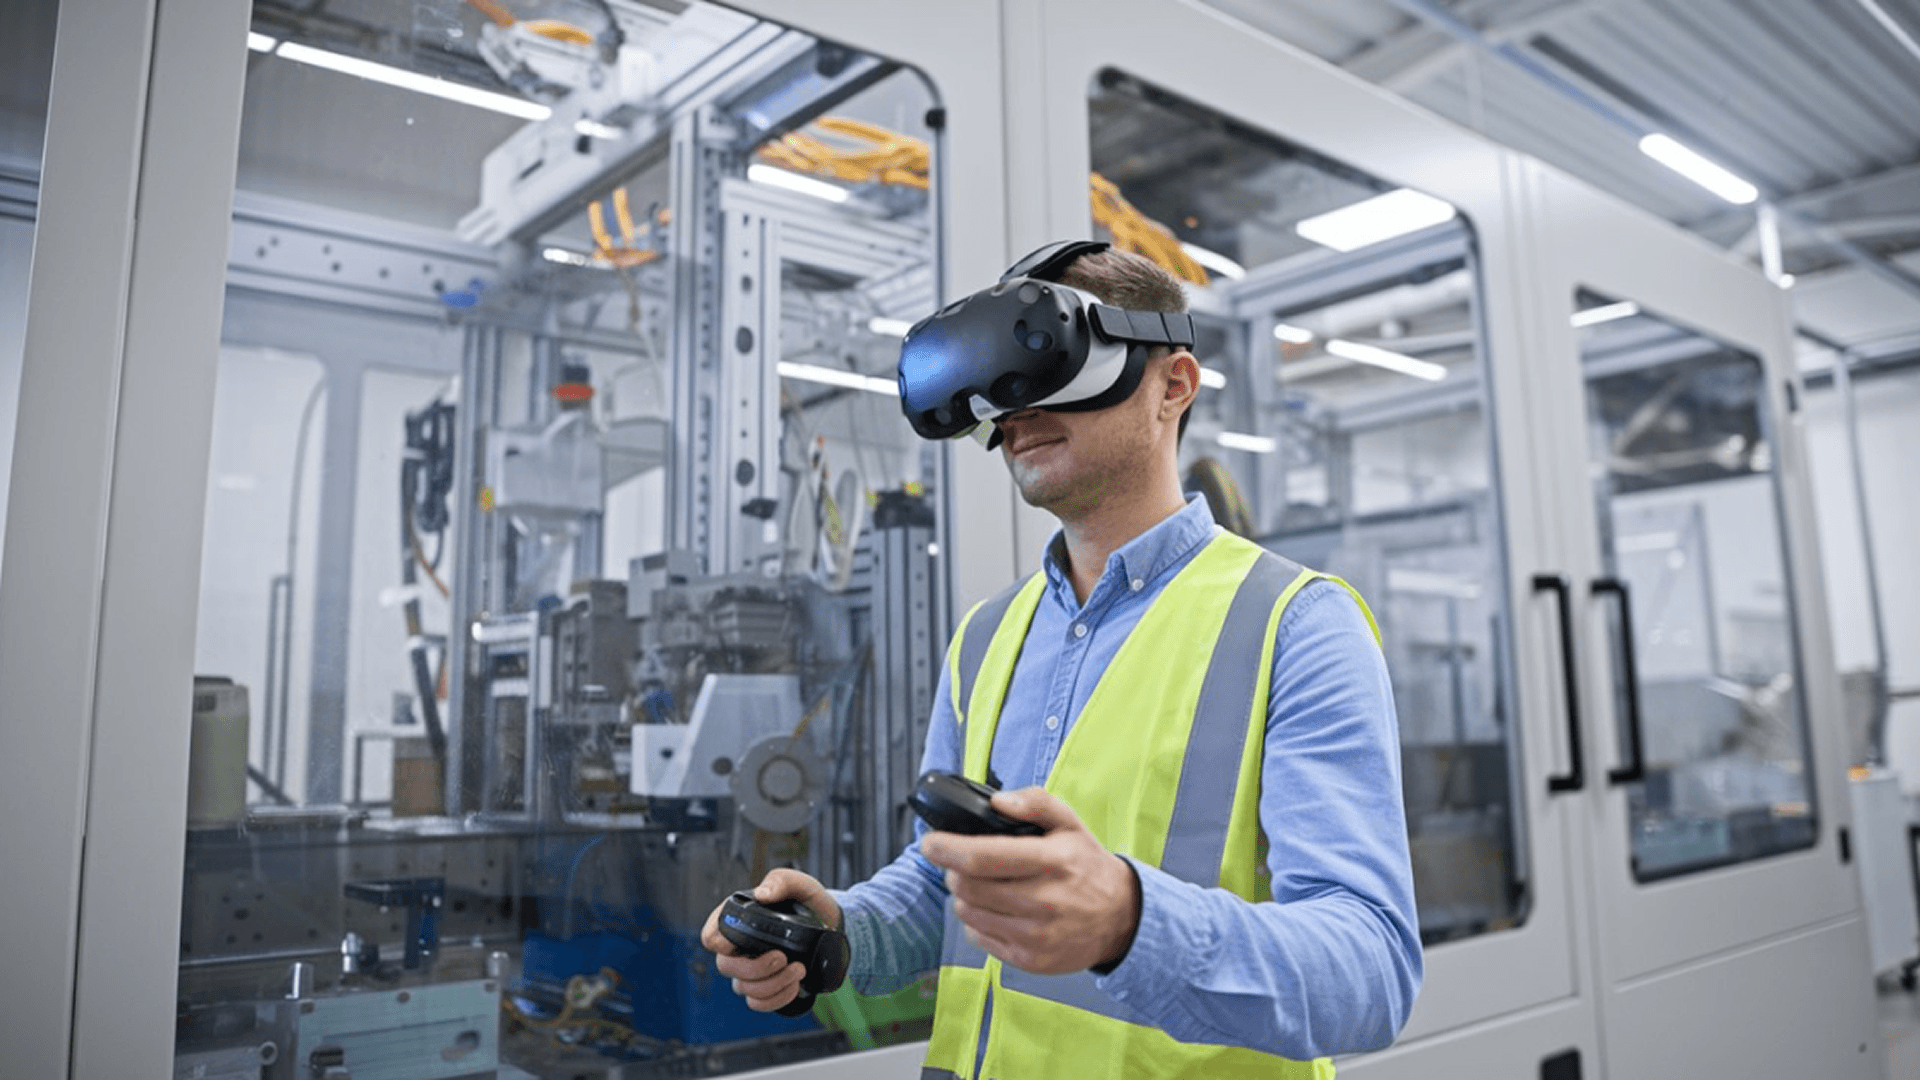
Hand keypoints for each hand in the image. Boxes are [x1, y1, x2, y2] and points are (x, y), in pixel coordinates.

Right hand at [700, 868, 842, 1012]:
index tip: (737, 943)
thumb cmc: (810, 905)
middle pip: (726, 966)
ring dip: (773, 983)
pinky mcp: (764, 989)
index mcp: (740, 920)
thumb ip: (781, 882)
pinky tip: (795, 984)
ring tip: (799, 968)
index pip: (711, 934)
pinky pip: (758, 1003)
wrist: (832, 930)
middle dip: (755, 967)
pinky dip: (778, 998)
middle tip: (782, 957)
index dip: (716, 941)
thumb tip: (762, 894)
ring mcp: (750, 971)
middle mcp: (739, 948)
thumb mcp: (802, 886)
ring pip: (744, 988)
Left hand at [921, 788, 1141, 975]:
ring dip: (965, 895)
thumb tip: (998, 801)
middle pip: (967, 886)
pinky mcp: (1029, 959)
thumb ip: (1035, 803)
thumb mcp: (1070, 823)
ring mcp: (1035, 935)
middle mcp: (1043, 901)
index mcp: (1052, 862)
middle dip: (954, 870)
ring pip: (968, 912)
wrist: (1120, 918)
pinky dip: (977, 920)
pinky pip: (978, 937)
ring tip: (984, 885)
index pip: (982, 858)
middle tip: (963, 863)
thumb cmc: (1087, 867)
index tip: (931, 843)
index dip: (946, 849)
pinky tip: (997, 909)